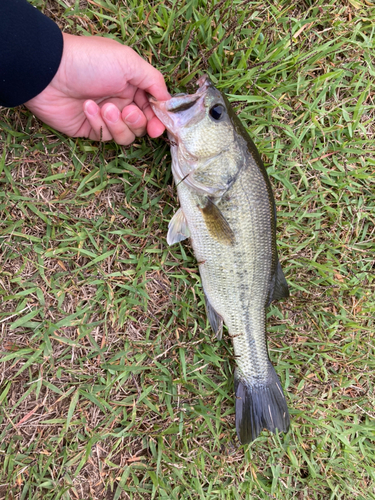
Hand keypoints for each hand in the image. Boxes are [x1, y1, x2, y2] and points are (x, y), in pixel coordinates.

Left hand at [25, 33, 169, 144]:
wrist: (49, 74)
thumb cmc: (90, 62)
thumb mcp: (128, 62)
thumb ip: (153, 80)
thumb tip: (167, 100)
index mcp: (132, 84)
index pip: (153, 108)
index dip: (158, 119)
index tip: (159, 127)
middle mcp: (121, 101)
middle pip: (142, 125)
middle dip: (137, 121)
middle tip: (128, 112)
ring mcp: (106, 117)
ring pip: (126, 135)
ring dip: (117, 124)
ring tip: (104, 108)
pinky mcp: (91, 130)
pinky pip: (105, 136)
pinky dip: (98, 123)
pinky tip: (86, 107)